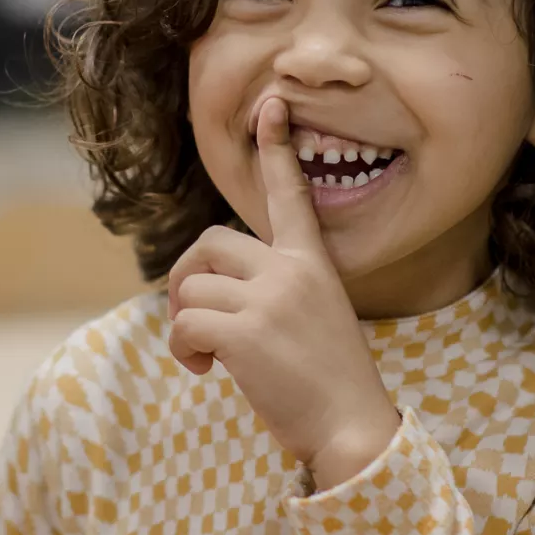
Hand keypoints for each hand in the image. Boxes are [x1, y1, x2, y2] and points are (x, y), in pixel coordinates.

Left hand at [167, 96, 401, 491]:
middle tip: (188, 317)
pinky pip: (184, 323)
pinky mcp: (245, 332)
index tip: (271, 103)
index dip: (278, 148)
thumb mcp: (315, 319)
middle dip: (185, 277)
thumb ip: (276, 292)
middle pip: (208, 244)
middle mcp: (291, 271)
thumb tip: (212, 293)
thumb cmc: (330, 385)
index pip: (292, 194)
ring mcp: (269, 299)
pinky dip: (182, 349)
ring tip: (205, 358)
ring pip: (190, 287)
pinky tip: (204, 371)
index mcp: (312, 263)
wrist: (353, 431)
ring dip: (183, 324)